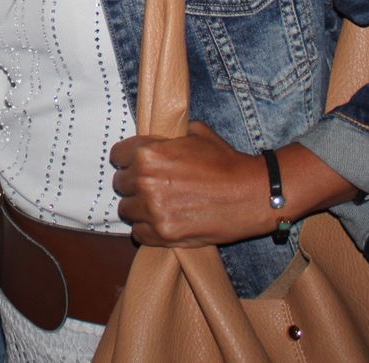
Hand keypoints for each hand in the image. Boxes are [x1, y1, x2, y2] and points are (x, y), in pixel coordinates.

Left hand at [109, 123, 356, 246]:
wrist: (252, 193)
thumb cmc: (226, 162)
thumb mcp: (197, 133)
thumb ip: (168, 136)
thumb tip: (156, 138)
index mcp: (148, 153)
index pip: (117, 156)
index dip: (127, 159)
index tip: (135, 165)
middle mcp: (145, 180)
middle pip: (120, 184)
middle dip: (134, 184)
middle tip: (153, 186)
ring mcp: (153, 210)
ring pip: (126, 210)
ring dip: (139, 208)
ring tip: (159, 206)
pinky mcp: (163, 234)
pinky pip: (138, 234)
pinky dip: (148, 230)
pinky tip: (164, 222)